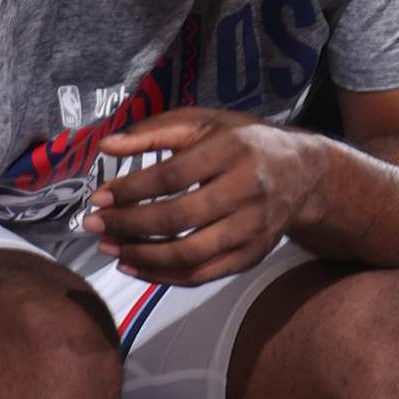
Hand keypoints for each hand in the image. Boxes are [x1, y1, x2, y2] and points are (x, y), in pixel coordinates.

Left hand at [87, 109, 322, 286]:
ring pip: (189, 253)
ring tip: (110, 250)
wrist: (304, 173)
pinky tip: (136, 267)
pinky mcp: (252, 255)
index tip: (98, 198)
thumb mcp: (205, 122)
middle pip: (178, 218)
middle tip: (93, 227)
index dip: (130, 190)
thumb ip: (155, 130)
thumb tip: (106, 145)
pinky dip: (164, 276)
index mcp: (233, 150)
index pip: (172, 176)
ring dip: (142, 256)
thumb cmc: (245, 142)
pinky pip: (203, 274)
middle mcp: (248, 190)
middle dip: (128, 226)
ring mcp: (253, 228)